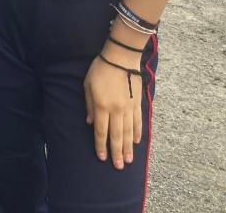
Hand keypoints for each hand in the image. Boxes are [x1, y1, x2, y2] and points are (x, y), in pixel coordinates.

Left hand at [83, 48, 142, 169]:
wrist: (121, 57)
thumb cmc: (100, 69)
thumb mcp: (87, 85)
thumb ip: (89, 105)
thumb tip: (90, 122)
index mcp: (102, 106)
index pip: (101, 131)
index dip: (101, 145)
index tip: (102, 157)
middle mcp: (116, 110)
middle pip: (116, 135)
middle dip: (116, 152)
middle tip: (118, 167)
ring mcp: (128, 108)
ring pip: (129, 132)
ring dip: (128, 147)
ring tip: (129, 160)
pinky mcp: (137, 103)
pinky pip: (138, 122)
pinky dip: (137, 133)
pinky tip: (137, 142)